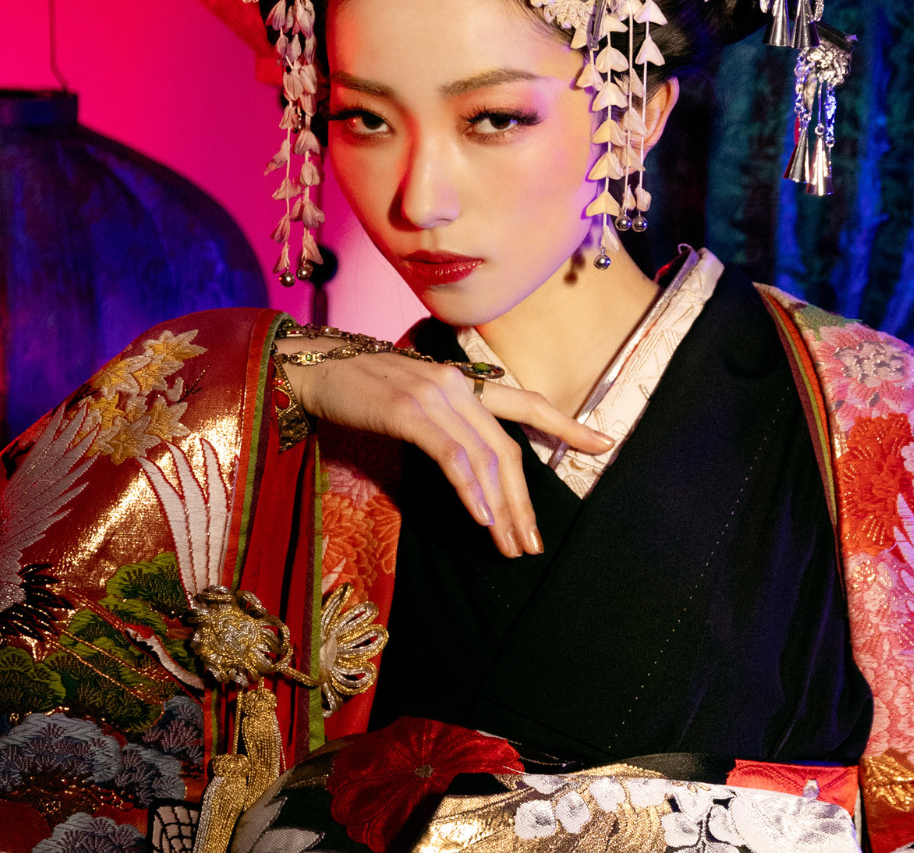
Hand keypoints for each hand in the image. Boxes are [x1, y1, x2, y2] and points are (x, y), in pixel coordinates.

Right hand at [278, 339, 611, 557]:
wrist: (309, 369)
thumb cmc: (357, 393)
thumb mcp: (412, 407)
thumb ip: (446, 429)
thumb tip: (473, 473)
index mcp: (463, 383)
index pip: (527, 404)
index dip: (567, 425)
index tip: (604, 444)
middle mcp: (457, 384)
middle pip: (508, 448)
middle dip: (524, 501)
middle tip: (531, 544)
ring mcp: (435, 395)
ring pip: (486, 457)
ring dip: (501, 507)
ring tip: (509, 545)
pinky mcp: (409, 410)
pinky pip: (451, 454)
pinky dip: (470, 487)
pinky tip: (480, 517)